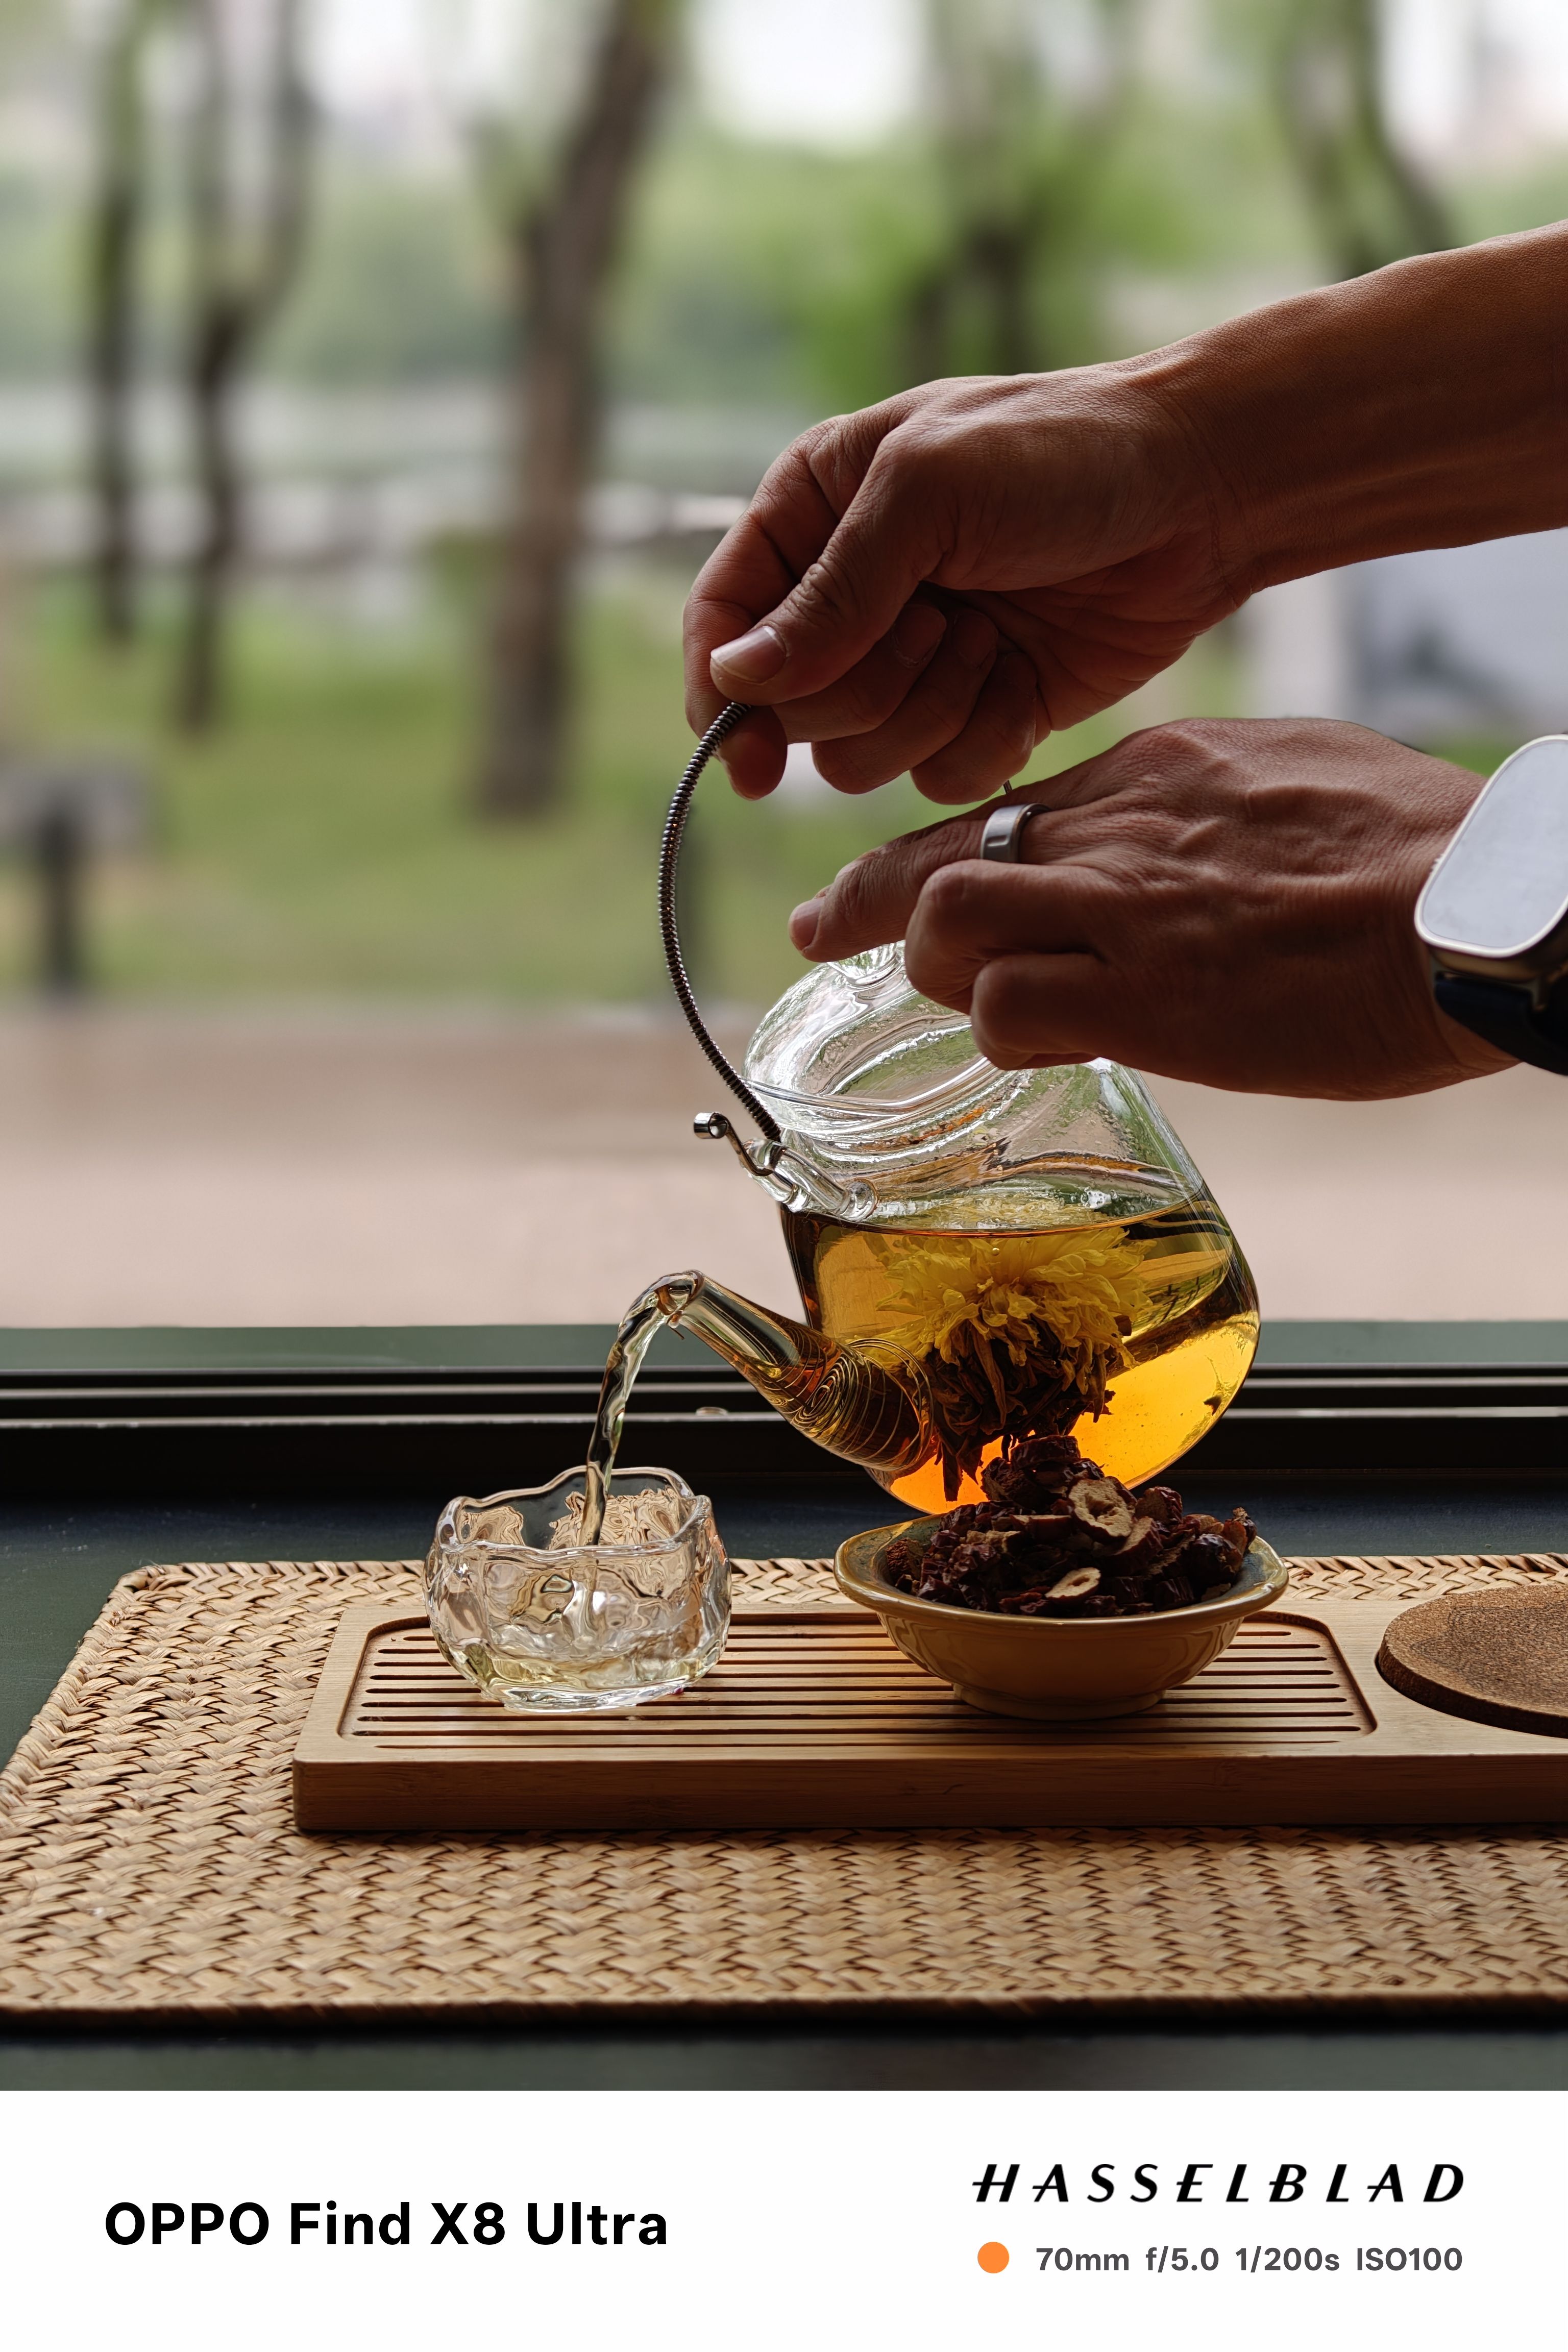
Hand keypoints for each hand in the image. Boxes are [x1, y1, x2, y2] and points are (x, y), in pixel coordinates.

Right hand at [683, 368, 1243, 802]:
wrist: (1201, 494)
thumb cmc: (1063, 454)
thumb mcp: (929, 493)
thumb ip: (829, 593)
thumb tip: (736, 681)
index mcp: (814, 512)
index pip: (722, 623)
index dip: (720, 695)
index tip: (749, 758)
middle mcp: (851, 592)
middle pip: (790, 708)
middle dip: (864, 685)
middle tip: (938, 624)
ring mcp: (912, 660)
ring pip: (857, 757)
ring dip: (928, 711)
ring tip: (990, 640)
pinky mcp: (977, 712)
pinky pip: (935, 776)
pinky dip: (983, 737)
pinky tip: (1025, 678)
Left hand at [787, 719, 1509, 1099]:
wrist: (1481, 899)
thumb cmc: (1417, 846)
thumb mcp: (1293, 776)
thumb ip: (1202, 809)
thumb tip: (1169, 845)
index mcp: (1156, 771)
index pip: (997, 808)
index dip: (911, 854)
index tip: (854, 893)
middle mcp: (1119, 830)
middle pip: (942, 859)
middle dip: (876, 908)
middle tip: (826, 941)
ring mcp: (1125, 913)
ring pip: (951, 925)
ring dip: (939, 971)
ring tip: (963, 1002)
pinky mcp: (1149, 1001)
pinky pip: (1011, 1012)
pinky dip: (1002, 1032)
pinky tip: (1039, 1045)